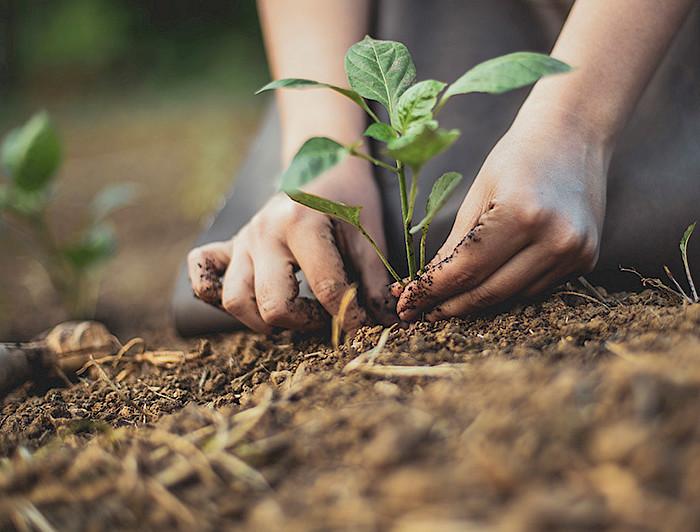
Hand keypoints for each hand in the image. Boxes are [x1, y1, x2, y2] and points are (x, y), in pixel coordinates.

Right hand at [188, 158, 392, 333]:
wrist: (322, 164)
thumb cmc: (349, 199)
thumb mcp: (369, 234)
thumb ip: (373, 280)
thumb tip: (383, 323)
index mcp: (301, 223)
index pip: (325, 290)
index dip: (350, 318)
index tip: (364, 328)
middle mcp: (263, 232)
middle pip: (272, 304)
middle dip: (305, 323)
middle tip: (327, 317)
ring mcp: (243, 239)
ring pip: (235, 300)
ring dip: (264, 320)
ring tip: (294, 315)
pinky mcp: (229, 245)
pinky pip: (203, 276)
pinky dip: (215, 295)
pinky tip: (249, 301)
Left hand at [393, 107, 610, 320]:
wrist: (574, 134)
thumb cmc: (517, 157)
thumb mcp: (477, 195)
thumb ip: (454, 245)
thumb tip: (426, 287)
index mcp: (521, 214)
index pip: (465, 270)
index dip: (431, 292)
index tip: (405, 305)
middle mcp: (555, 239)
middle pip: (489, 293)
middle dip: (449, 307)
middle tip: (419, 313)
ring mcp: (576, 252)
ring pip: (512, 297)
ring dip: (477, 302)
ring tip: (447, 301)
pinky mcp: (587, 259)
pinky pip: (535, 288)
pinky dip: (508, 289)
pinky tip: (488, 282)